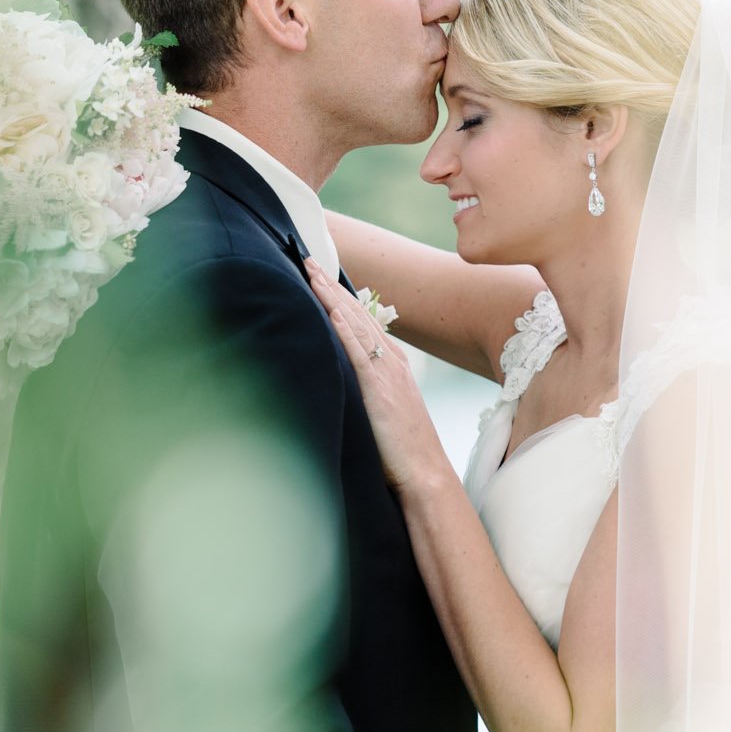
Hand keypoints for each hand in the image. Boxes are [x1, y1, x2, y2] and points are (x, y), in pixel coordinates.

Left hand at [304, 258, 453, 494]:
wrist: (425, 474)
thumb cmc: (400, 449)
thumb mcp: (381, 408)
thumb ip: (362, 387)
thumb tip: (337, 377)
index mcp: (391, 363)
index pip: (361, 318)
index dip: (337, 293)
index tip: (317, 272)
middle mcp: (391, 360)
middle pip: (356, 312)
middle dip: (330, 284)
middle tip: (306, 257)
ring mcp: (387, 372)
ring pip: (356, 324)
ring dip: (332, 295)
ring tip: (311, 271)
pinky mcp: (379, 389)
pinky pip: (360, 352)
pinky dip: (346, 328)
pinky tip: (332, 309)